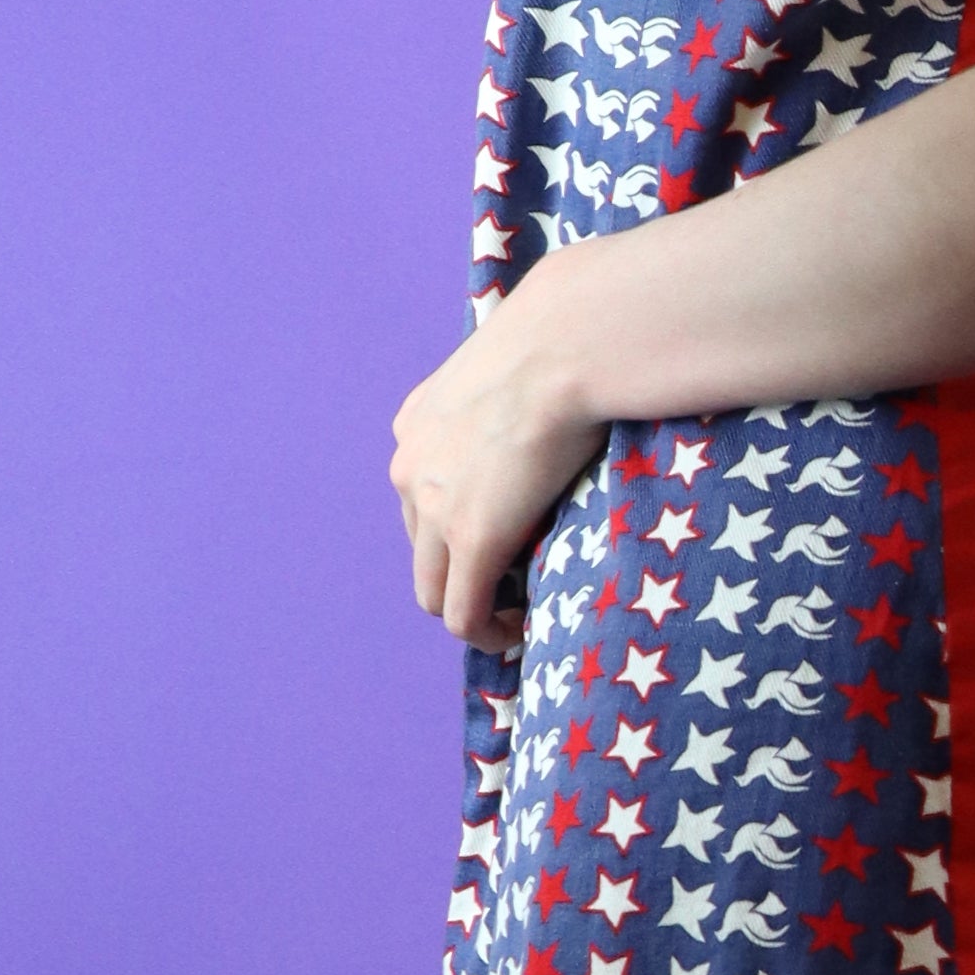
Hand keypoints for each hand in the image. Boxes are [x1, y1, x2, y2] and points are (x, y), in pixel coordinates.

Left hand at [391, 282, 606, 651]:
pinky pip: (463, 615)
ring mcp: (434, 508)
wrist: (564, 345)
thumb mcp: (512, 367)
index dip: (458, 527)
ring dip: (472, 609)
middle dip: (461, 574)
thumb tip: (557, 397)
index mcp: (416, 423)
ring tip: (517, 614)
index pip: (422, 495)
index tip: (507, 537)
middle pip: (420, 549)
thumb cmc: (560, 341)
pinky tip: (521, 631)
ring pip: (433, 591)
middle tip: (514, 584)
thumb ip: (511, 397)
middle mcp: (410, 468)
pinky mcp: (472, 539)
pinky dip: (488, 633)